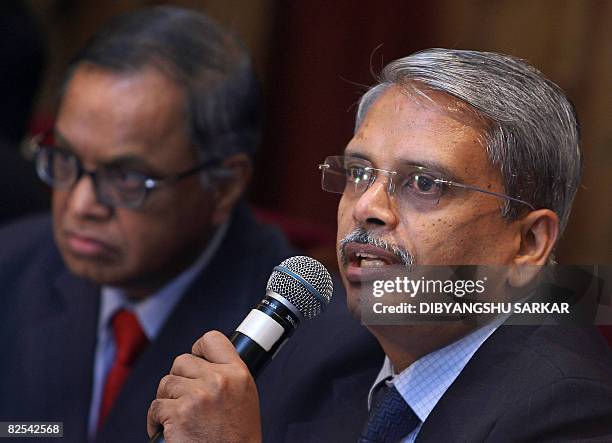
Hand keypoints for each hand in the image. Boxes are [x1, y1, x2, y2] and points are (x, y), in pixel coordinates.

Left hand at [147, 331, 261, 442]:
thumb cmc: (237, 438)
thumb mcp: (244, 398)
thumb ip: (227, 376)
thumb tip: (203, 363)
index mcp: (238, 374)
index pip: (212, 339)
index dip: (198, 348)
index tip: (195, 359)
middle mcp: (219, 380)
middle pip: (181, 361)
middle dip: (178, 379)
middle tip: (185, 398)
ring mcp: (197, 396)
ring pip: (166, 383)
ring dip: (167, 400)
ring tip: (178, 417)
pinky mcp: (179, 414)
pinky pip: (155, 407)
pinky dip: (156, 420)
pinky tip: (167, 429)